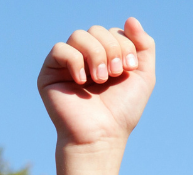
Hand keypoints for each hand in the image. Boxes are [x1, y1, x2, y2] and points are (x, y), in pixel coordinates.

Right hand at [37, 18, 154, 149]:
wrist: (100, 137)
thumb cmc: (121, 112)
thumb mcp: (143, 75)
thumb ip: (143, 45)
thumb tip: (129, 19)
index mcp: (104, 57)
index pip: (112, 32)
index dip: (124, 45)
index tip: (129, 69)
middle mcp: (84, 59)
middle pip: (95, 30)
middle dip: (110, 49)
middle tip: (113, 75)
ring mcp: (65, 66)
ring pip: (78, 36)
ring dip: (95, 54)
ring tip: (100, 79)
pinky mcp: (49, 75)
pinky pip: (59, 50)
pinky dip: (74, 60)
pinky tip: (82, 80)